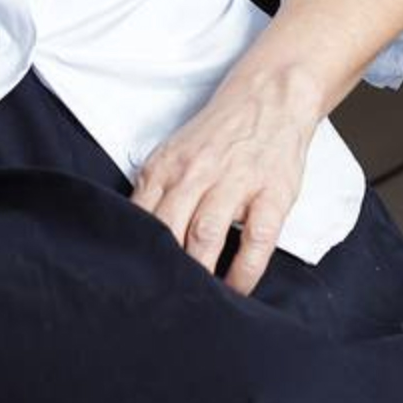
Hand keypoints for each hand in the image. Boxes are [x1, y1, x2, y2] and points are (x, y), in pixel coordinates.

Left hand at [130, 70, 318, 296]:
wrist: (270, 96)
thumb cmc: (220, 133)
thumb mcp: (176, 153)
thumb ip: (155, 191)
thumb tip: (134, 241)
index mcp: (166, 166)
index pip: (139, 218)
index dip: (134, 256)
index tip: (131, 287)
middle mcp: (196, 173)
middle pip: (168, 231)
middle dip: (162, 271)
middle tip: (159, 306)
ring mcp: (235, 182)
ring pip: (204, 236)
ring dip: (198, 275)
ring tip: (195, 306)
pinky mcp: (271, 193)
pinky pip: (256, 241)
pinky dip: (244, 272)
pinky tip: (236, 291)